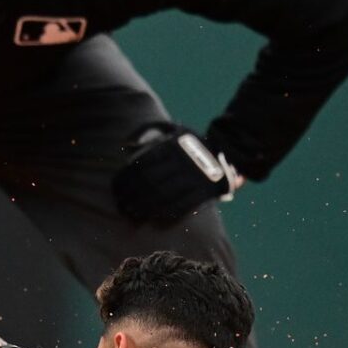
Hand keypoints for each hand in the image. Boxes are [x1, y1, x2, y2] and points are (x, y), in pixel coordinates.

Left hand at [112, 122, 243, 226]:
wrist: (230, 148)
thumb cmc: (192, 142)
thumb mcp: (174, 130)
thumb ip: (150, 132)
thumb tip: (127, 144)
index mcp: (170, 147)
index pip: (139, 167)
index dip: (125, 182)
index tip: (117, 192)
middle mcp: (180, 162)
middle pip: (148, 184)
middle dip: (131, 198)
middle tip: (121, 207)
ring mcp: (193, 177)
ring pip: (162, 197)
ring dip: (144, 208)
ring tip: (132, 214)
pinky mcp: (204, 191)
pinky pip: (181, 206)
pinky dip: (164, 213)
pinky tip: (152, 218)